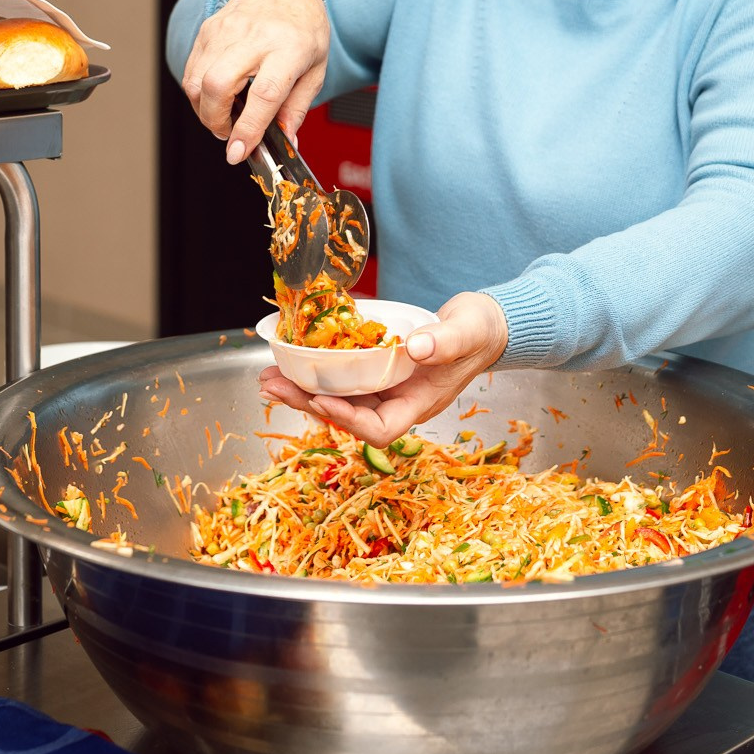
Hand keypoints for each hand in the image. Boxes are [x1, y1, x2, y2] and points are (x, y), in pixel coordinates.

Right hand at [179, 0, 329, 163]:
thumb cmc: (303, 29)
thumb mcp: (315, 70)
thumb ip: (296, 108)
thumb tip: (284, 141)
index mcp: (289, 47)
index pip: (263, 94)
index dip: (248, 128)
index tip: (238, 151)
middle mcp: (255, 36)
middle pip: (217, 85)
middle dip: (215, 121)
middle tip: (229, 132)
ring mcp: (226, 30)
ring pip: (196, 80)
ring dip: (205, 109)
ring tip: (224, 115)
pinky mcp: (208, 30)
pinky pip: (191, 69)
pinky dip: (199, 92)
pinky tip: (217, 95)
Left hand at [258, 292, 509, 446]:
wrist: (484, 325)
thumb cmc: (480, 332)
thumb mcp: (466, 331)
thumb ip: (445, 341)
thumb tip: (414, 348)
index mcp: (419, 403)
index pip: (380, 428)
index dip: (349, 420)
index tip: (322, 400)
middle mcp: (398, 401)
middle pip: (348, 415)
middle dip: (308, 403)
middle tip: (272, 386)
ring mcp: (387, 387)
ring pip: (339, 397)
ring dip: (303, 389)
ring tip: (269, 377)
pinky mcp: (378, 369)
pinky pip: (343, 377)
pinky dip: (318, 370)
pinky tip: (293, 360)